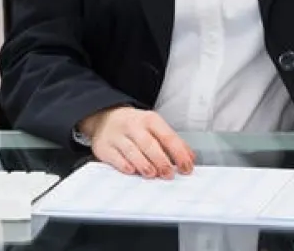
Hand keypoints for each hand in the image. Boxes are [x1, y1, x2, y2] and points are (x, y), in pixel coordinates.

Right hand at [78, 107, 194, 178]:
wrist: (105, 118)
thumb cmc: (135, 127)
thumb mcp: (155, 127)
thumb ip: (172, 143)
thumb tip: (189, 158)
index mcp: (150, 120)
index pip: (168, 136)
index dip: (179, 153)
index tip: (186, 167)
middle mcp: (134, 126)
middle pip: (149, 143)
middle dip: (161, 160)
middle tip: (169, 174)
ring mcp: (118, 136)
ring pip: (132, 150)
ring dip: (143, 163)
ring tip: (152, 174)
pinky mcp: (104, 147)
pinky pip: (115, 157)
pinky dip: (123, 164)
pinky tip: (131, 171)